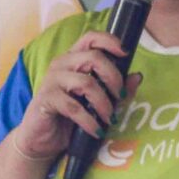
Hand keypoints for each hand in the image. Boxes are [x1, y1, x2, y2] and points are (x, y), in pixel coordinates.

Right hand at [12, 32, 139, 161]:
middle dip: (113, 77)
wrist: (41, 140)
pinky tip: (96, 130)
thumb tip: (137, 77)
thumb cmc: (68, 118)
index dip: (109, 41)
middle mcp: (60, 65)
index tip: (125, 53)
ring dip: (104, 103)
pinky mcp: (45, 99)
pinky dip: (89, 121)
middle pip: (94, 57)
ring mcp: (51, 81)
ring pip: (87, 83)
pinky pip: (74, 107)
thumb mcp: (96, 102)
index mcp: (73, 59)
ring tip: (110, 118)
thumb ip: (115, 89)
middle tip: (120, 96)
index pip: (90, 38)